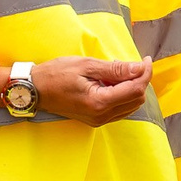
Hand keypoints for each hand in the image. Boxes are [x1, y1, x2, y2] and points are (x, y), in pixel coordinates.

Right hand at [0, 57, 152, 125]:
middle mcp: (102, 116)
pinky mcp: (96, 119)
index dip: (145, 73)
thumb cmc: (56, 74)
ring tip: (120, 72)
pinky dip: (123, 94)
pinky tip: (112, 82)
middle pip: (136, 99)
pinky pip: (120, 109)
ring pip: (130, 105)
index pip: (135, 89)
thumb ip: (115, 69)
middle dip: (140, 80)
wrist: (35, 90)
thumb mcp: (86, 65)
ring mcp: (99, 120)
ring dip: (132, 88)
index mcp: (100, 102)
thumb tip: (139, 68)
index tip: (145, 59)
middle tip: (133, 63)